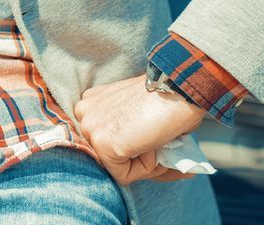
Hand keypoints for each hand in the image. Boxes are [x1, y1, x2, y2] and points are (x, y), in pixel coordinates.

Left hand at [71, 73, 205, 185]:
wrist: (178, 88)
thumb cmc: (167, 98)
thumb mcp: (138, 113)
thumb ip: (130, 132)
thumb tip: (142, 156)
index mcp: (92, 102)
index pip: (106, 141)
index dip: (133, 149)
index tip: (156, 148)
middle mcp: (84, 113)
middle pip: (109, 155)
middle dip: (138, 159)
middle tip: (161, 151)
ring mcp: (91, 128)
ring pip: (117, 166)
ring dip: (143, 162)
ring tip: (158, 142)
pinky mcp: (103, 144)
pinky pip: (124, 174)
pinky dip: (145, 168)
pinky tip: (153, 144)